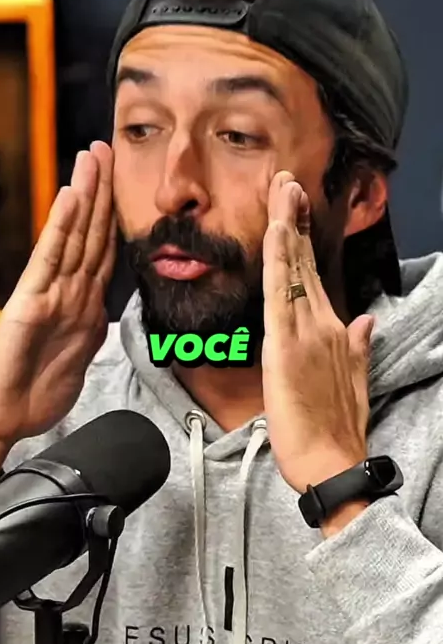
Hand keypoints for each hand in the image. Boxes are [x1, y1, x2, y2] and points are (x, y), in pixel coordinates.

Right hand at [0, 142, 116, 448]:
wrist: (2, 413)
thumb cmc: (33, 387)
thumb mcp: (78, 352)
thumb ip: (90, 323)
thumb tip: (104, 309)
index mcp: (80, 302)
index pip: (102, 249)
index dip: (114, 215)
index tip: (123, 183)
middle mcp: (67, 290)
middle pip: (91, 233)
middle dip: (101, 190)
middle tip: (106, 150)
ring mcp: (50, 293)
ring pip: (75, 236)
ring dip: (87, 195)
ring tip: (92, 158)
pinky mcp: (32, 302)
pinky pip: (52, 258)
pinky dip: (62, 227)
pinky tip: (70, 198)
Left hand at [262, 171, 373, 493]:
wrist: (332, 464)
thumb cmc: (336, 431)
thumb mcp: (352, 384)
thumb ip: (357, 348)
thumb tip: (365, 320)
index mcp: (330, 333)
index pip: (313, 277)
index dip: (304, 240)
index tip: (295, 209)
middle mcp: (321, 326)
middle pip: (304, 264)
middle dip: (295, 220)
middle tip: (287, 180)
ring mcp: (306, 333)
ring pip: (293, 270)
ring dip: (288, 227)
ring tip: (283, 189)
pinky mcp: (287, 347)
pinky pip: (280, 295)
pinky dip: (281, 262)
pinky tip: (279, 233)